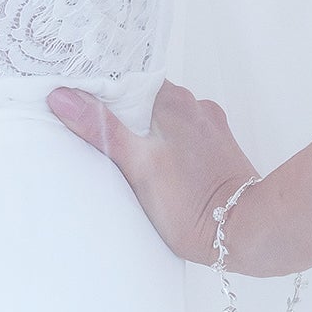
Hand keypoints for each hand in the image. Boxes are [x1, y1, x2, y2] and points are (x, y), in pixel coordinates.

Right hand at [46, 79, 260, 266]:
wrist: (247, 232)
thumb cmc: (194, 205)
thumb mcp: (138, 167)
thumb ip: (102, 130)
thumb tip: (65, 98)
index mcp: (173, 101)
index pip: (126, 79)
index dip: (97, 89)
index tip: (73, 99)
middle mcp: (194, 107)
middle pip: (142, 98)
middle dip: (116, 112)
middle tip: (87, 129)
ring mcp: (208, 128)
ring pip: (160, 119)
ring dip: (140, 130)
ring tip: (119, 154)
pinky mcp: (215, 149)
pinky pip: (178, 136)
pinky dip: (161, 144)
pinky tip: (151, 167)